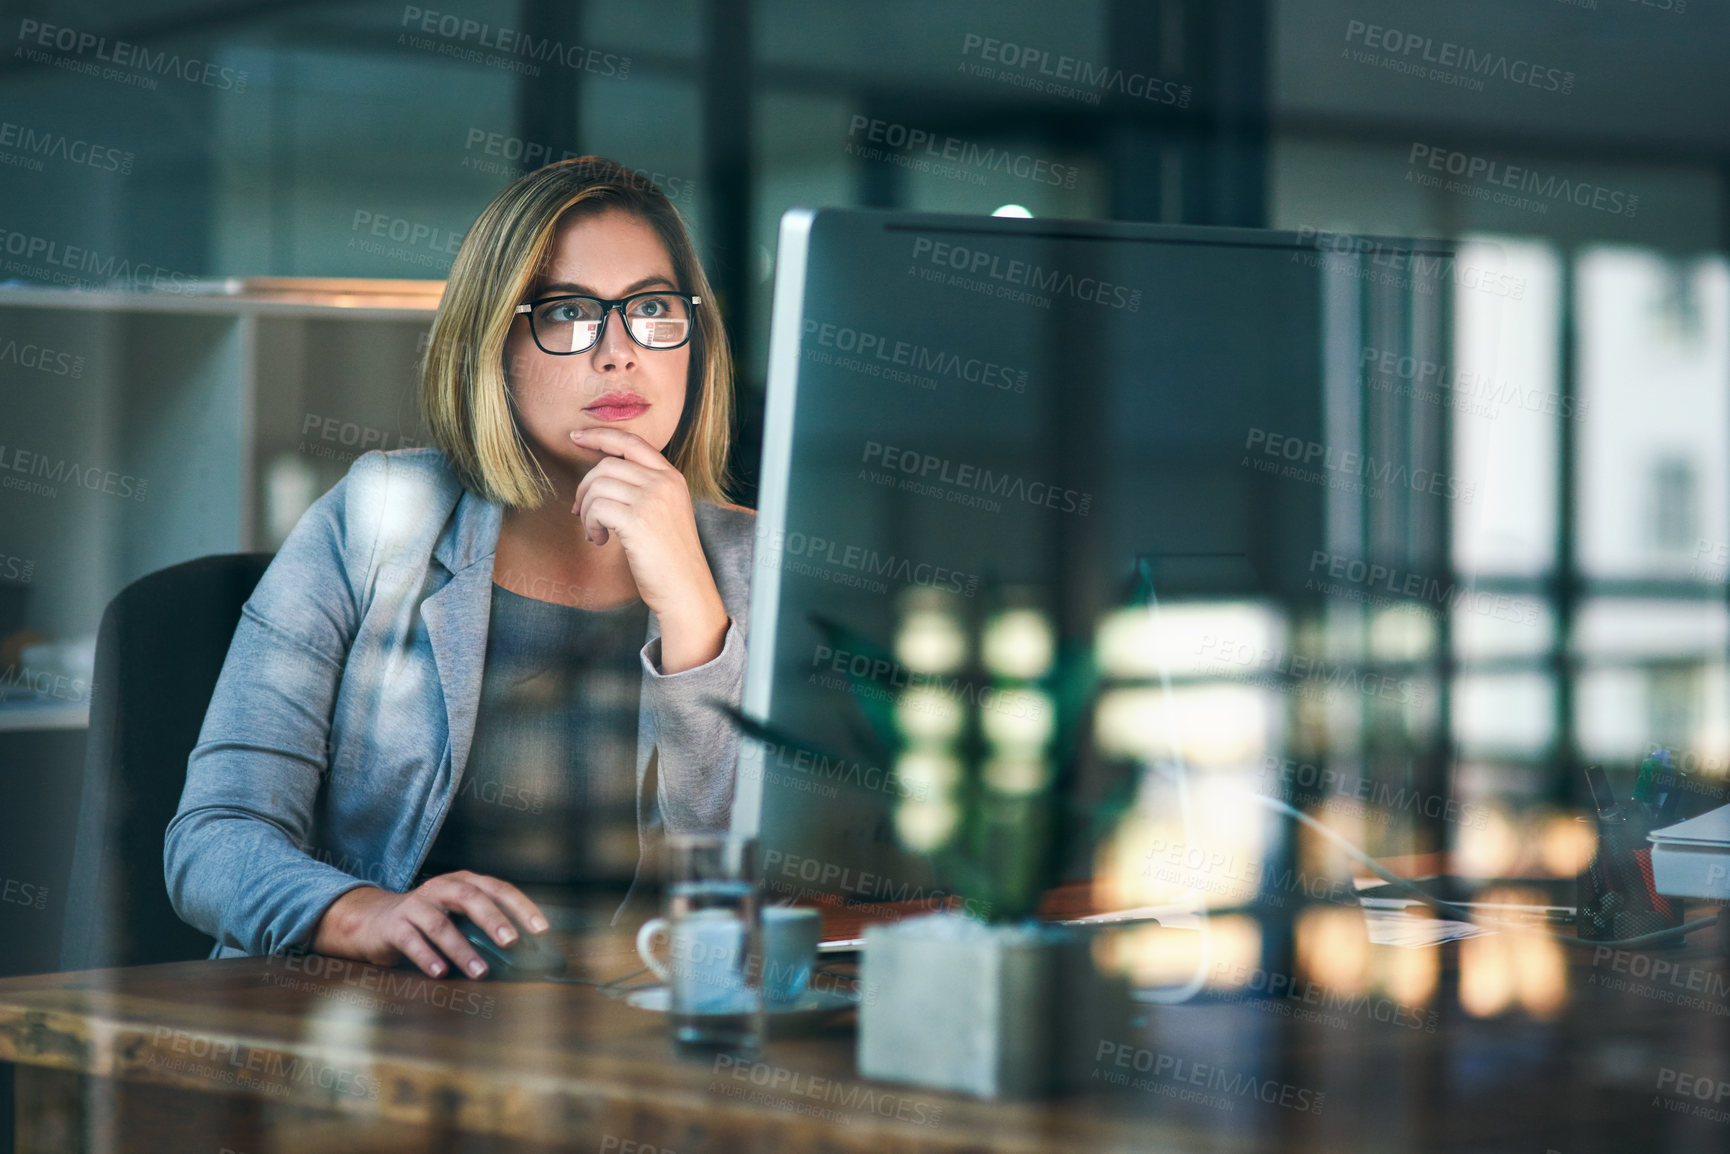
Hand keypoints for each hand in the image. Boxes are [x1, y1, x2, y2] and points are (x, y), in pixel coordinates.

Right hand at [310, 871, 549, 978]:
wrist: (374, 921)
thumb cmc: (428, 920)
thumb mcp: (458, 915)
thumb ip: (484, 926)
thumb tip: (524, 952)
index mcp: (463, 882)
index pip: (499, 889)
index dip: (521, 907)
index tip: (541, 930)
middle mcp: (441, 888)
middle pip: (471, 898)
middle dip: (494, 920)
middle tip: (512, 942)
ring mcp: (416, 905)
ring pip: (441, 925)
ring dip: (463, 950)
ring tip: (480, 972)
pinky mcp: (394, 925)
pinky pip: (413, 941)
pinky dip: (428, 958)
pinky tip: (441, 973)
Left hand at [570, 427, 727, 671]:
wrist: (685, 589)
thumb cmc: (669, 558)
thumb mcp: (664, 513)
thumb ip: (643, 489)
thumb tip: (599, 477)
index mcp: (672, 478)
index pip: (632, 442)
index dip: (600, 436)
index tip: (576, 436)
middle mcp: (664, 483)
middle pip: (606, 466)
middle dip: (585, 488)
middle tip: (581, 513)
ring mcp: (653, 500)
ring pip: (597, 486)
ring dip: (586, 511)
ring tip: (595, 532)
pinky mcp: (638, 521)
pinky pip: (596, 508)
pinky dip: (589, 524)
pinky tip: (599, 540)